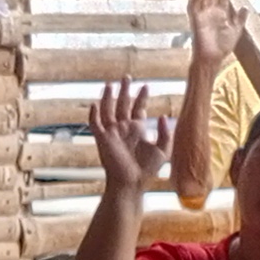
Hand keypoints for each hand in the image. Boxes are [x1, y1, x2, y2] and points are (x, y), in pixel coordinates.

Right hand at [85, 77, 165, 191]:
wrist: (131, 183)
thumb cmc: (147, 170)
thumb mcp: (163, 150)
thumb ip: (166, 134)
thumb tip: (163, 117)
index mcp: (138, 129)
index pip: (138, 108)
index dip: (141, 97)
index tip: (146, 86)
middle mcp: (124, 128)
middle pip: (123, 104)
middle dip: (125, 90)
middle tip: (127, 77)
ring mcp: (112, 133)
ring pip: (108, 110)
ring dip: (108, 97)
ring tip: (110, 84)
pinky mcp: (102, 139)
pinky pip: (95, 124)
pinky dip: (94, 114)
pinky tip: (94, 103)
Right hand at [185, 0, 244, 63]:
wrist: (212, 57)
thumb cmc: (223, 46)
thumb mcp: (236, 31)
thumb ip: (240, 19)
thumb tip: (245, 8)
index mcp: (222, 14)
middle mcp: (212, 12)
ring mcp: (203, 15)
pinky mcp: (196, 21)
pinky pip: (193, 8)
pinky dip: (194, 1)